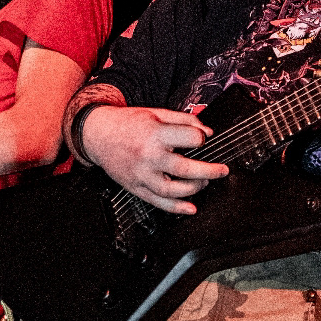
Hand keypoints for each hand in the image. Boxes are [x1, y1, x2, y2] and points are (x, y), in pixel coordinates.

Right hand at [81, 106, 229, 214]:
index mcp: (155, 134)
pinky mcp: (136, 187)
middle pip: (185, 169)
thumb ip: (183, 120)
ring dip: (194, 189)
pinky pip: (158, 202)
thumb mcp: (156, 113)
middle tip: (222, 171)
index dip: (201, 138)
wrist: (98, 134)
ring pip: (173, 190)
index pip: (189, 139)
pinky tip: (191, 208)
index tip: (203, 140)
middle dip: (209, 171)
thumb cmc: (128, 123)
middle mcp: (149, 156)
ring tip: (204, 183)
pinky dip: (176, 208)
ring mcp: (141, 175)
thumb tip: (207, 131)